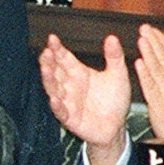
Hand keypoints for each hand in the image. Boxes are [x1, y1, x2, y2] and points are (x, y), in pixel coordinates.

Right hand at [40, 32, 130, 164]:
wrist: (117, 126)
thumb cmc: (114, 101)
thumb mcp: (118, 75)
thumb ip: (114, 57)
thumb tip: (112, 38)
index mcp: (78, 73)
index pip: (64, 58)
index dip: (57, 49)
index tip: (52, 39)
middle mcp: (70, 86)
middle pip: (55, 71)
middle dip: (49, 61)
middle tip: (46, 52)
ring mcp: (68, 102)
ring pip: (54, 89)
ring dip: (49, 80)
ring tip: (45, 69)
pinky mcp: (70, 118)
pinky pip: (61, 112)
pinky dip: (57, 106)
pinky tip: (54, 99)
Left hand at [135, 26, 163, 164]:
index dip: (163, 42)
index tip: (154, 31)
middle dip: (154, 42)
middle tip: (144, 28)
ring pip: (157, 70)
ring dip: (148, 53)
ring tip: (141, 40)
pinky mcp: (159, 105)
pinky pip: (150, 86)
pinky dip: (144, 74)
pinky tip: (138, 62)